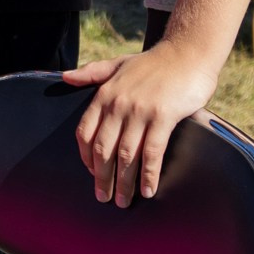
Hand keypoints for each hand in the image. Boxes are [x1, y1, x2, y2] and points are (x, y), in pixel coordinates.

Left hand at [62, 42, 223, 206]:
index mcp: (105, 93)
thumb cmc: (154, 62)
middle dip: (102, 178)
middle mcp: (119, 103)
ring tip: (124, 201)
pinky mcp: (163, 116)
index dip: (86, 158)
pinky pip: (152, 153)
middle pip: (103, 149)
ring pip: (126, 155)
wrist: (188, 52)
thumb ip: (92, 73)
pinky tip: (148, 190)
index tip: (92, 174)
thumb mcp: (119, 64)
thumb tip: (65, 77)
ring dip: (124, 182)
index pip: (85, 132)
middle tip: (104, 198)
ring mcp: (140, 110)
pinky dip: (148, 175)